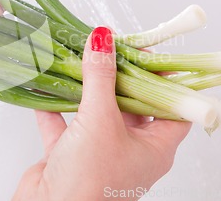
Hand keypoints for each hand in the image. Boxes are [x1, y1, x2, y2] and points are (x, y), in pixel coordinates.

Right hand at [13, 27, 190, 200]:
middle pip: (132, 104)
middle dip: (120, 76)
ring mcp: (99, 153)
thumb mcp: (100, 121)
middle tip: (112, 49)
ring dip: (87, 88)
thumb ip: (101, 77)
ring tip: (82, 59)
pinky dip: (56, 107)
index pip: (172, 107)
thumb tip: (103, 40)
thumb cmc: (89, 182)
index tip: (150, 54)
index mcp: (154, 148)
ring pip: (97, 112)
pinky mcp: (70, 156)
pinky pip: (65, 125)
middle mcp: (130, 150)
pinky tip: (48, 86)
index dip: (166, 79)